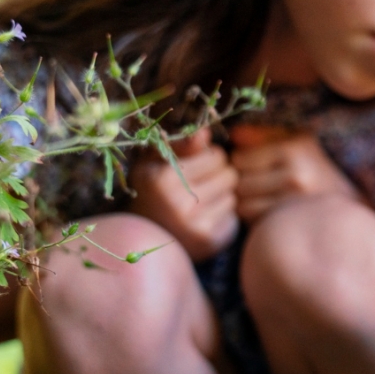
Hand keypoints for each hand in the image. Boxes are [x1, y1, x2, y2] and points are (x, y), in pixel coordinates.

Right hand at [128, 127, 238, 261]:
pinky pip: (233, 218)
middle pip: (229, 175)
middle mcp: (179, 203)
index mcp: (163, 179)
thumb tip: (206, 132)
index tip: (195, 167)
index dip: (208, 158)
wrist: (141, 239)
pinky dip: (222, 216)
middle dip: (218, 176)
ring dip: (221, 197)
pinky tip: (203, 220)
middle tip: (200, 185)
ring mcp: (195, 225)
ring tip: (199, 203)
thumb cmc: (150, 192)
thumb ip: (180, 144)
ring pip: (233, 196)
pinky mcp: (209, 241)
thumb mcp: (153, 163)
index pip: (216, 155)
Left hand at [229, 125, 357, 223]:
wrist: (348, 202)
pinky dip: (254, 217)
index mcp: (294, 149)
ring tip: (258, 197)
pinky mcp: (291, 224)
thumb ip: (264, 134)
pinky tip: (266, 211)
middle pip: (239, 183)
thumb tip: (234, 134)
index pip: (240, 159)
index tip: (248, 165)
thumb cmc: (314, 167)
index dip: (238, 162)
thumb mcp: (296, 141)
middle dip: (240, 183)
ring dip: (244, 202)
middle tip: (251, 183)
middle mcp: (296, 176)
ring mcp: (294, 203)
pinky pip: (254, 221)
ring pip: (243, 205)